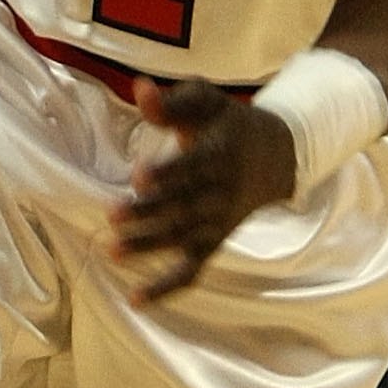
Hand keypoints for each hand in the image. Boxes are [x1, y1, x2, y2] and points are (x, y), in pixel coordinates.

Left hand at [112, 79, 297, 301]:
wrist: (276, 158)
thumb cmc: (228, 124)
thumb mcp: (206, 103)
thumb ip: (172, 102)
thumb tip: (139, 89)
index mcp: (222, 153)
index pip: (193, 166)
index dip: (168, 173)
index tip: (138, 176)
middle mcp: (222, 191)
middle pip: (184, 206)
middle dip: (149, 213)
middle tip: (112, 215)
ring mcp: (218, 222)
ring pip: (185, 239)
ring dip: (149, 246)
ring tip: (111, 251)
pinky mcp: (213, 243)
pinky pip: (193, 269)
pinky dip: (167, 287)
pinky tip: (134, 299)